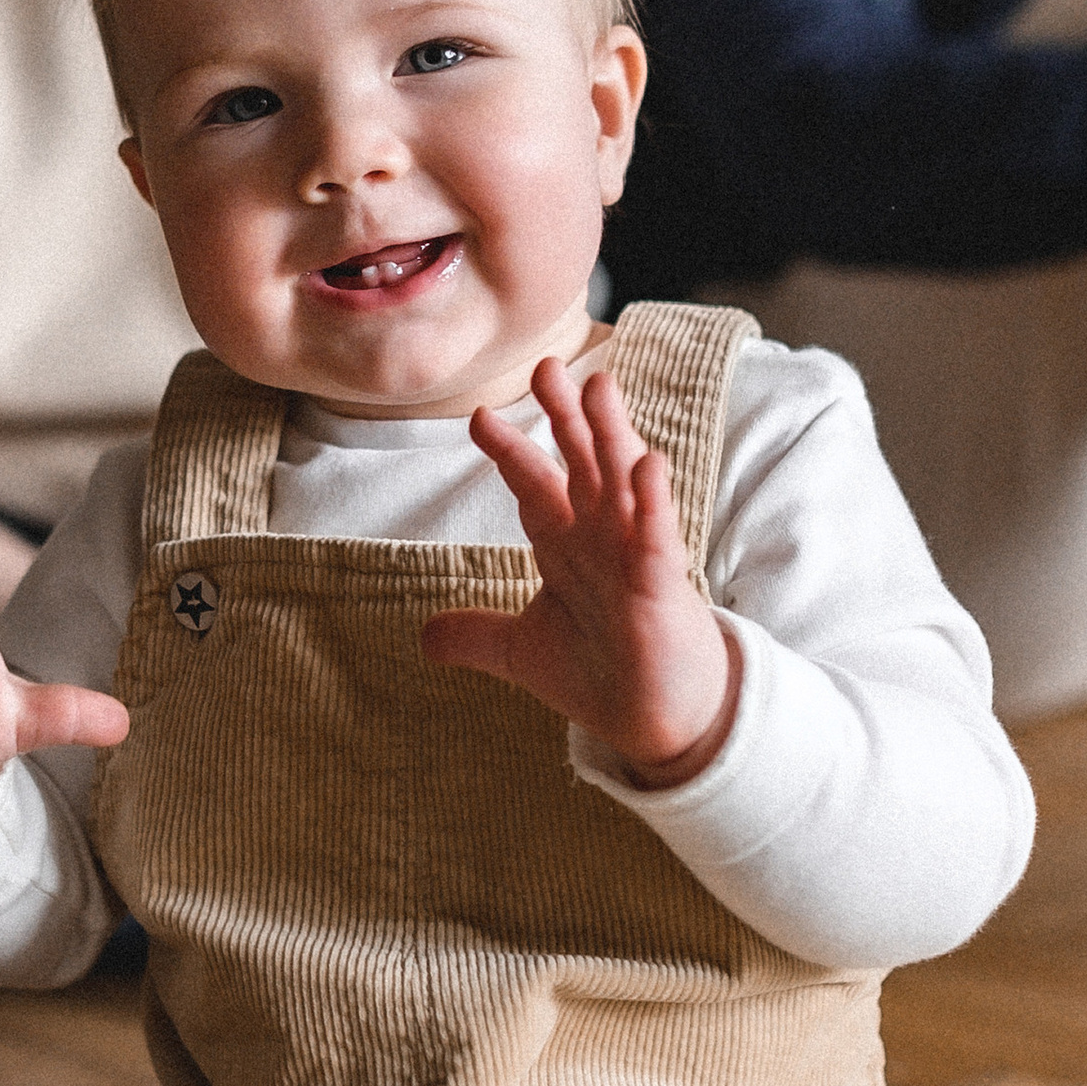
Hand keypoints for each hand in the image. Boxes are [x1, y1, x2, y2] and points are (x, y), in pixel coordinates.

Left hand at [420, 356, 740, 788]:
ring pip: (621, 483)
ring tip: (599, 386)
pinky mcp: (662, 586)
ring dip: (611, 435)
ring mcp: (635, 556)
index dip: (508, 452)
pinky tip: (647, 464)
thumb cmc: (600, 673)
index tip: (479, 417)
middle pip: (581, 464)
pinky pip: (658, 536)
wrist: (657, 721)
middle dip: (564, 416)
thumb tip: (424, 638)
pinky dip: (652, 502)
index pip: (534, 485)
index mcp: (568, 545)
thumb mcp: (521, 651)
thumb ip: (477, 635)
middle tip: (547, 365)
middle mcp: (602, 538)